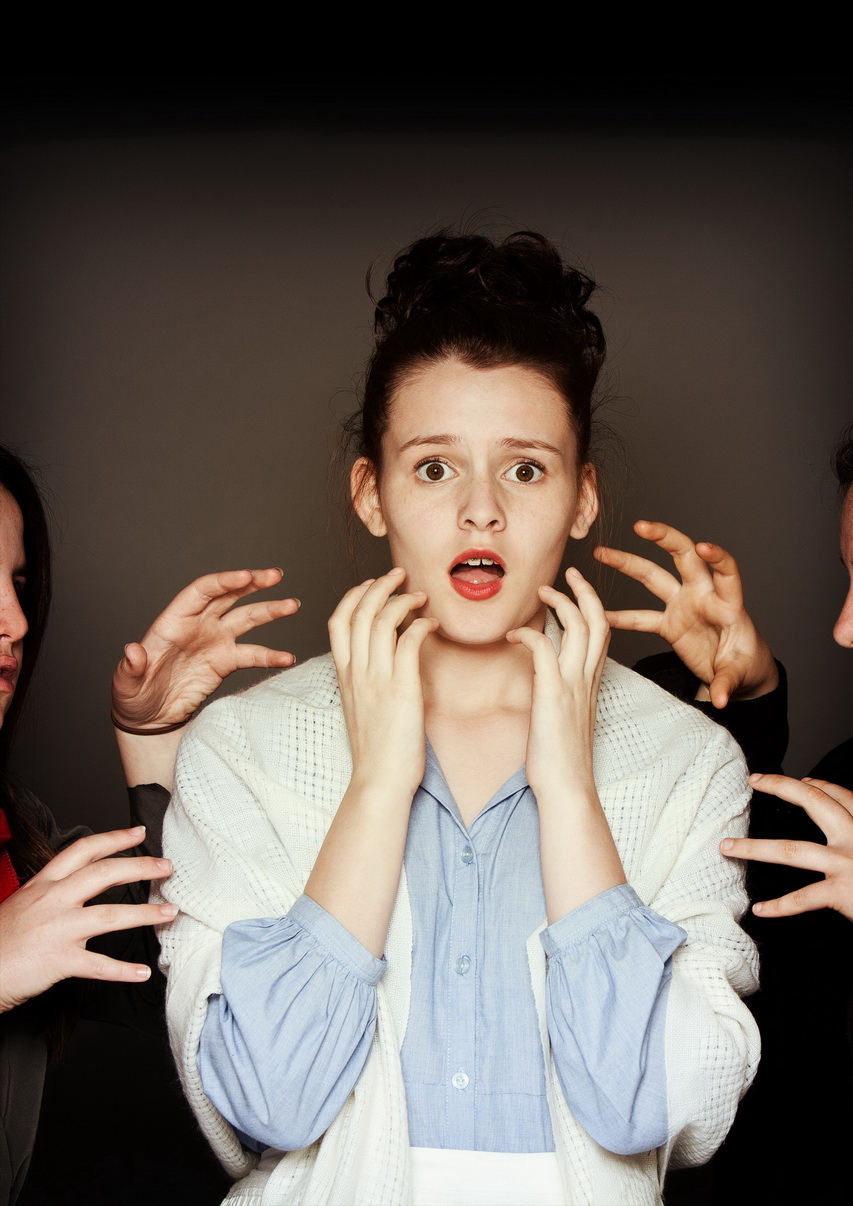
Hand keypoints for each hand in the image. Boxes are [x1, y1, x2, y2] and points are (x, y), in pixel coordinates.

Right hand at [0, 828, 176, 1010]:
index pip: (83, 851)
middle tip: (165, 867)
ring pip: (110, 915)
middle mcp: (53, 901)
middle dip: (140, 868)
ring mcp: (58, 929)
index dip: (114, 839)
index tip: (138, 833)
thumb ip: (52, 893)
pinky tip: (142, 973)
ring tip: (169, 913)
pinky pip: (99, 965)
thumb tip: (77, 889)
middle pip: (104, 874)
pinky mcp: (59, 960)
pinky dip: (124, 971)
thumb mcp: (23, 903)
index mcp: (44, 884)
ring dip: (145, 914)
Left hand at [111, 569, 298, 729]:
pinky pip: (252, 654)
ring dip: (270, 610)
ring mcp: (214, 641)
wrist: (149, 717)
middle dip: (253, 584)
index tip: (246, 576)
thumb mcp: (126, 684)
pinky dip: (271, 655)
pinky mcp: (225, 662)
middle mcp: (198, 625)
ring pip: (246, 618)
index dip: (224, 582)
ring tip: (292, 605)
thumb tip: (132, 651)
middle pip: (229, 596)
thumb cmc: (133, 696)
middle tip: (275, 576)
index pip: (201, 592)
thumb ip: (131, 667)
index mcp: (173, 621)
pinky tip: (287, 657)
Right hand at [328, 567, 436, 798]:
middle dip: (378, 585)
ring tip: (419, 593)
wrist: (379, 780)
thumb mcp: (361, 710)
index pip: (338, 622)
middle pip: (359, 612)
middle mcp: (357, 672)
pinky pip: (409, 642)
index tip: (370, 584)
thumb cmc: (376, 752)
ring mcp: (377, 679)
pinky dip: (421, 625)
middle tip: (398, 574)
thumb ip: (365, 683)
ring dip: (402, 600)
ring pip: (382, 621)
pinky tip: (432, 624)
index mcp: (344, 676)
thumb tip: (379, 665)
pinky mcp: (401, 688)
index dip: (353, 596)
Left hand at [507, 568, 623, 920]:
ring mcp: (573, 685)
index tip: (577, 591)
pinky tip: (512, 633)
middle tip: (570, 573)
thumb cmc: (559, 761)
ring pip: (580, 626)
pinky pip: (544, 649)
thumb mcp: (563, 720)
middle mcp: (587, 679)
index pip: (600, 634)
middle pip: (598, 620)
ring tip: (543, 589)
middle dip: (585, 591)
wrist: (565, 789)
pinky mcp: (554, 694)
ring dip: (561, 602)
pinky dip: (529, 633)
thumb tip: (543, 681)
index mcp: (591, 684)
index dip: (592, 607)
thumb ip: (559, 695)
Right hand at [594, 521, 777, 707]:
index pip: (726, 571)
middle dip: (664, 538)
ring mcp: (683, 606)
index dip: (717, 556)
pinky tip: (597, 612)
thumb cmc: (747, 666)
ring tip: (601, 553)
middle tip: (642, 526)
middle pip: (684, 557)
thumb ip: (727, 683)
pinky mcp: (669, 623)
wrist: (738, 672)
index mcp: (727, 604)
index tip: (703, 546)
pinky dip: (619, 617)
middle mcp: (703, 596)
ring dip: (628, 563)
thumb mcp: (741, 674)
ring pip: (653, 577)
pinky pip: (640, 617)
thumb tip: (721, 699)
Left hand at [721, 775, 852, 921]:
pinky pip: (804, 898)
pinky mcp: (843, 893)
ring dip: (754, 848)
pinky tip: (761, 910)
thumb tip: (845, 824)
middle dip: (782, 788)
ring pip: (791, 850)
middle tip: (756, 781)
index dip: (819, 786)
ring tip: (727, 848)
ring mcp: (847, 865)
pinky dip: (780, 906)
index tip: (802, 782)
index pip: (842, 797)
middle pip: (816, 804)